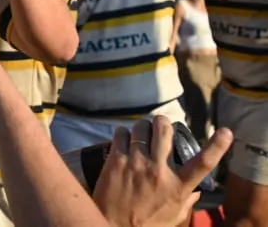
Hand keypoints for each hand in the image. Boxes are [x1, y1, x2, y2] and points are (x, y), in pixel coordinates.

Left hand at [93, 117, 231, 226]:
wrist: (113, 226)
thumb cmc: (146, 224)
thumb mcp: (175, 215)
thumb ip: (187, 199)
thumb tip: (197, 189)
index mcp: (178, 186)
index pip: (203, 163)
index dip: (217, 146)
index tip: (226, 132)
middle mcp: (159, 171)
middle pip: (165, 130)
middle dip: (163, 122)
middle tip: (160, 125)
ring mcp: (136, 163)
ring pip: (142, 127)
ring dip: (143, 127)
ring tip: (141, 134)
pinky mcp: (116, 160)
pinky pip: (120, 133)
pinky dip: (123, 133)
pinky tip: (124, 139)